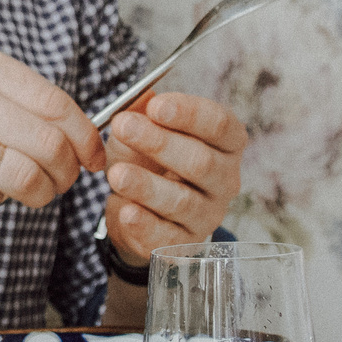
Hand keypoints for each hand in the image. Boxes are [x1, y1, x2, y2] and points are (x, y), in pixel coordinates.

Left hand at [101, 91, 245, 266]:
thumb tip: (142, 98)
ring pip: (183, 201)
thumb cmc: (147, 161)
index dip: (188, 113)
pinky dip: (145, 224)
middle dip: (160, 143)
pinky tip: (127, 212)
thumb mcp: (143, 130)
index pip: (219, 124)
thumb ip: (142, 111)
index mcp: (225, 144)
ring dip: (147, 186)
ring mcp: (208, 214)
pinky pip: (167, 236)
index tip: (154, 106)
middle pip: (201, 162)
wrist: (136, 209)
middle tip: (123, 127)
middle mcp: (225, 179)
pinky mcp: (186, 244)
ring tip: (116, 174)